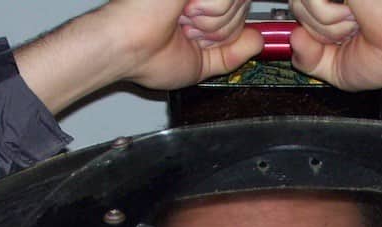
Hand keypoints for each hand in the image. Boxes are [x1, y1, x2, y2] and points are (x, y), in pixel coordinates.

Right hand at [17, 0, 262, 113]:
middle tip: (188, 32)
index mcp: (201, 7)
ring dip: (213, 24)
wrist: (123, 48)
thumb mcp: (201, 65)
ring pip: (238, 3)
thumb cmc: (147, 57)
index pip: (240, 13)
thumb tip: (258, 41)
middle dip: (221, 31)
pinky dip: (209, 13)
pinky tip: (182, 12)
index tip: (202, 40)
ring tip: (182, 22)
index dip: (229, 32)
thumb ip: (232, 54)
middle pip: (244, 7)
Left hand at [288, 0, 381, 90]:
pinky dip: (328, 16)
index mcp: (336, 8)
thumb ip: (309, 60)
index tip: (331, 43)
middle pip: (295, 7)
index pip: (299, 13)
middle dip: (318, 32)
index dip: (307, 33)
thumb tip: (294, 38)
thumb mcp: (338, 70)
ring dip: (326, 25)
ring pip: (300, 3)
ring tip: (356, 23)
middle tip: (351, 33)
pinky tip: (355, 14)